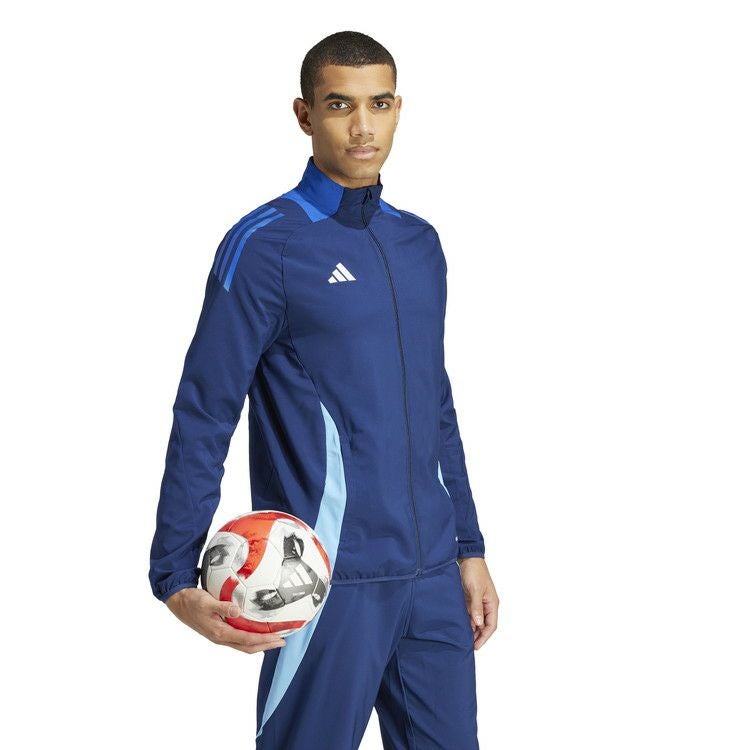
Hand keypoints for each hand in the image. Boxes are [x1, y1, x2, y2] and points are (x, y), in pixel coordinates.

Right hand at [165, 587, 286, 653]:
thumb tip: (237, 611)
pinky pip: (238, 638)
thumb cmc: (192, 601)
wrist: (178, 603)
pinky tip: (256, 630)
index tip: (279, 638)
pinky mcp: (219, 631)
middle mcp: (221, 638)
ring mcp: (220, 636)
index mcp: (219, 633)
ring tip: (273, 638)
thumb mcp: (206, 601)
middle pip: (248, 647)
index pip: (247, 640)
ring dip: (259, 643)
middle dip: (266, 645)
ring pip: (243, 644)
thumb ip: (222, 607)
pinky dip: (250, 638)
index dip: (264, 641)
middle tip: (282, 641)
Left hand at [457, 557, 499, 649]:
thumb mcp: (475, 590)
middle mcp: (487, 604)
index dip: (484, 637)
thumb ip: (476, 607)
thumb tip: (479, 623)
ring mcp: (479, 602)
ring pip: (477, 620)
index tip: (476, 646)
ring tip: (462, 638)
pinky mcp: (471, 599)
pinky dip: (466, 620)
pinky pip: (470, 614)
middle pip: (484, 625)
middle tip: (467, 645)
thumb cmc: (475, 572)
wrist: (468, 558)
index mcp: (492, 603)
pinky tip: (460, 626)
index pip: (491, 625)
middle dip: (478, 636)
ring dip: (472, 629)